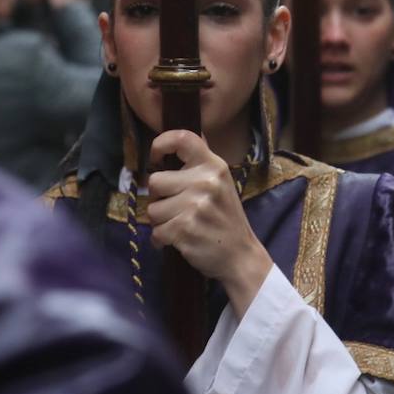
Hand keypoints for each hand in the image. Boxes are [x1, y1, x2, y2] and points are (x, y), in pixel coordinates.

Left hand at [148, 131, 272, 318]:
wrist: (240, 255)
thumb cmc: (226, 218)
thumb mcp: (221, 183)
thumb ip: (200, 165)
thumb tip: (176, 142)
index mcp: (214, 165)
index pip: (182, 138)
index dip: (161, 143)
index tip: (156, 157)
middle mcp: (205, 181)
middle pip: (155, 181)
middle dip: (160, 197)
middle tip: (176, 208)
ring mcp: (195, 205)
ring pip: (152, 209)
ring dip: (161, 221)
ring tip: (180, 225)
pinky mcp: (185, 229)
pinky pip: (156, 231)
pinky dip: (162, 240)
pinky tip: (177, 240)